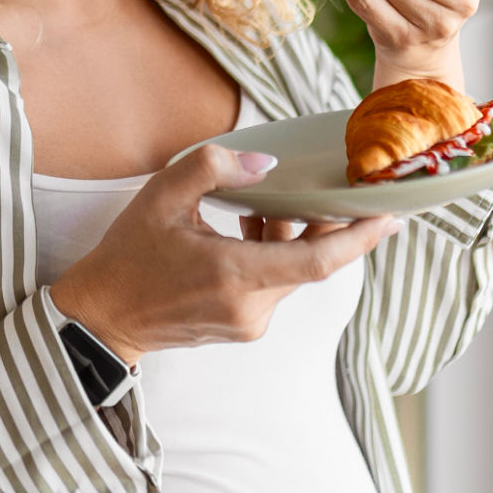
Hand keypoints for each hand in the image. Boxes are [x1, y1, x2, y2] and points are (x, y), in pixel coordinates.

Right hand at [48, 143, 401, 366]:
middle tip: (333, 185)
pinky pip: (273, 284)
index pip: (318, 260)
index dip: (360, 238)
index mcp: (235, 276)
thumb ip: (214, 168)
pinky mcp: (242, 327)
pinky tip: (247, 227)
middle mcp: (251, 307)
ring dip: (289, 235)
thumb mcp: (161, 196)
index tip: (391, 216)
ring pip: (291, 271)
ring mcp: (248, 323)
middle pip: (310, 261)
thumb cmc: (128, 255)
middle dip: (321, 222)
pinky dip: (271, 253)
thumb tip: (267, 165)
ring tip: (264, 202)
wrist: (102, 318)